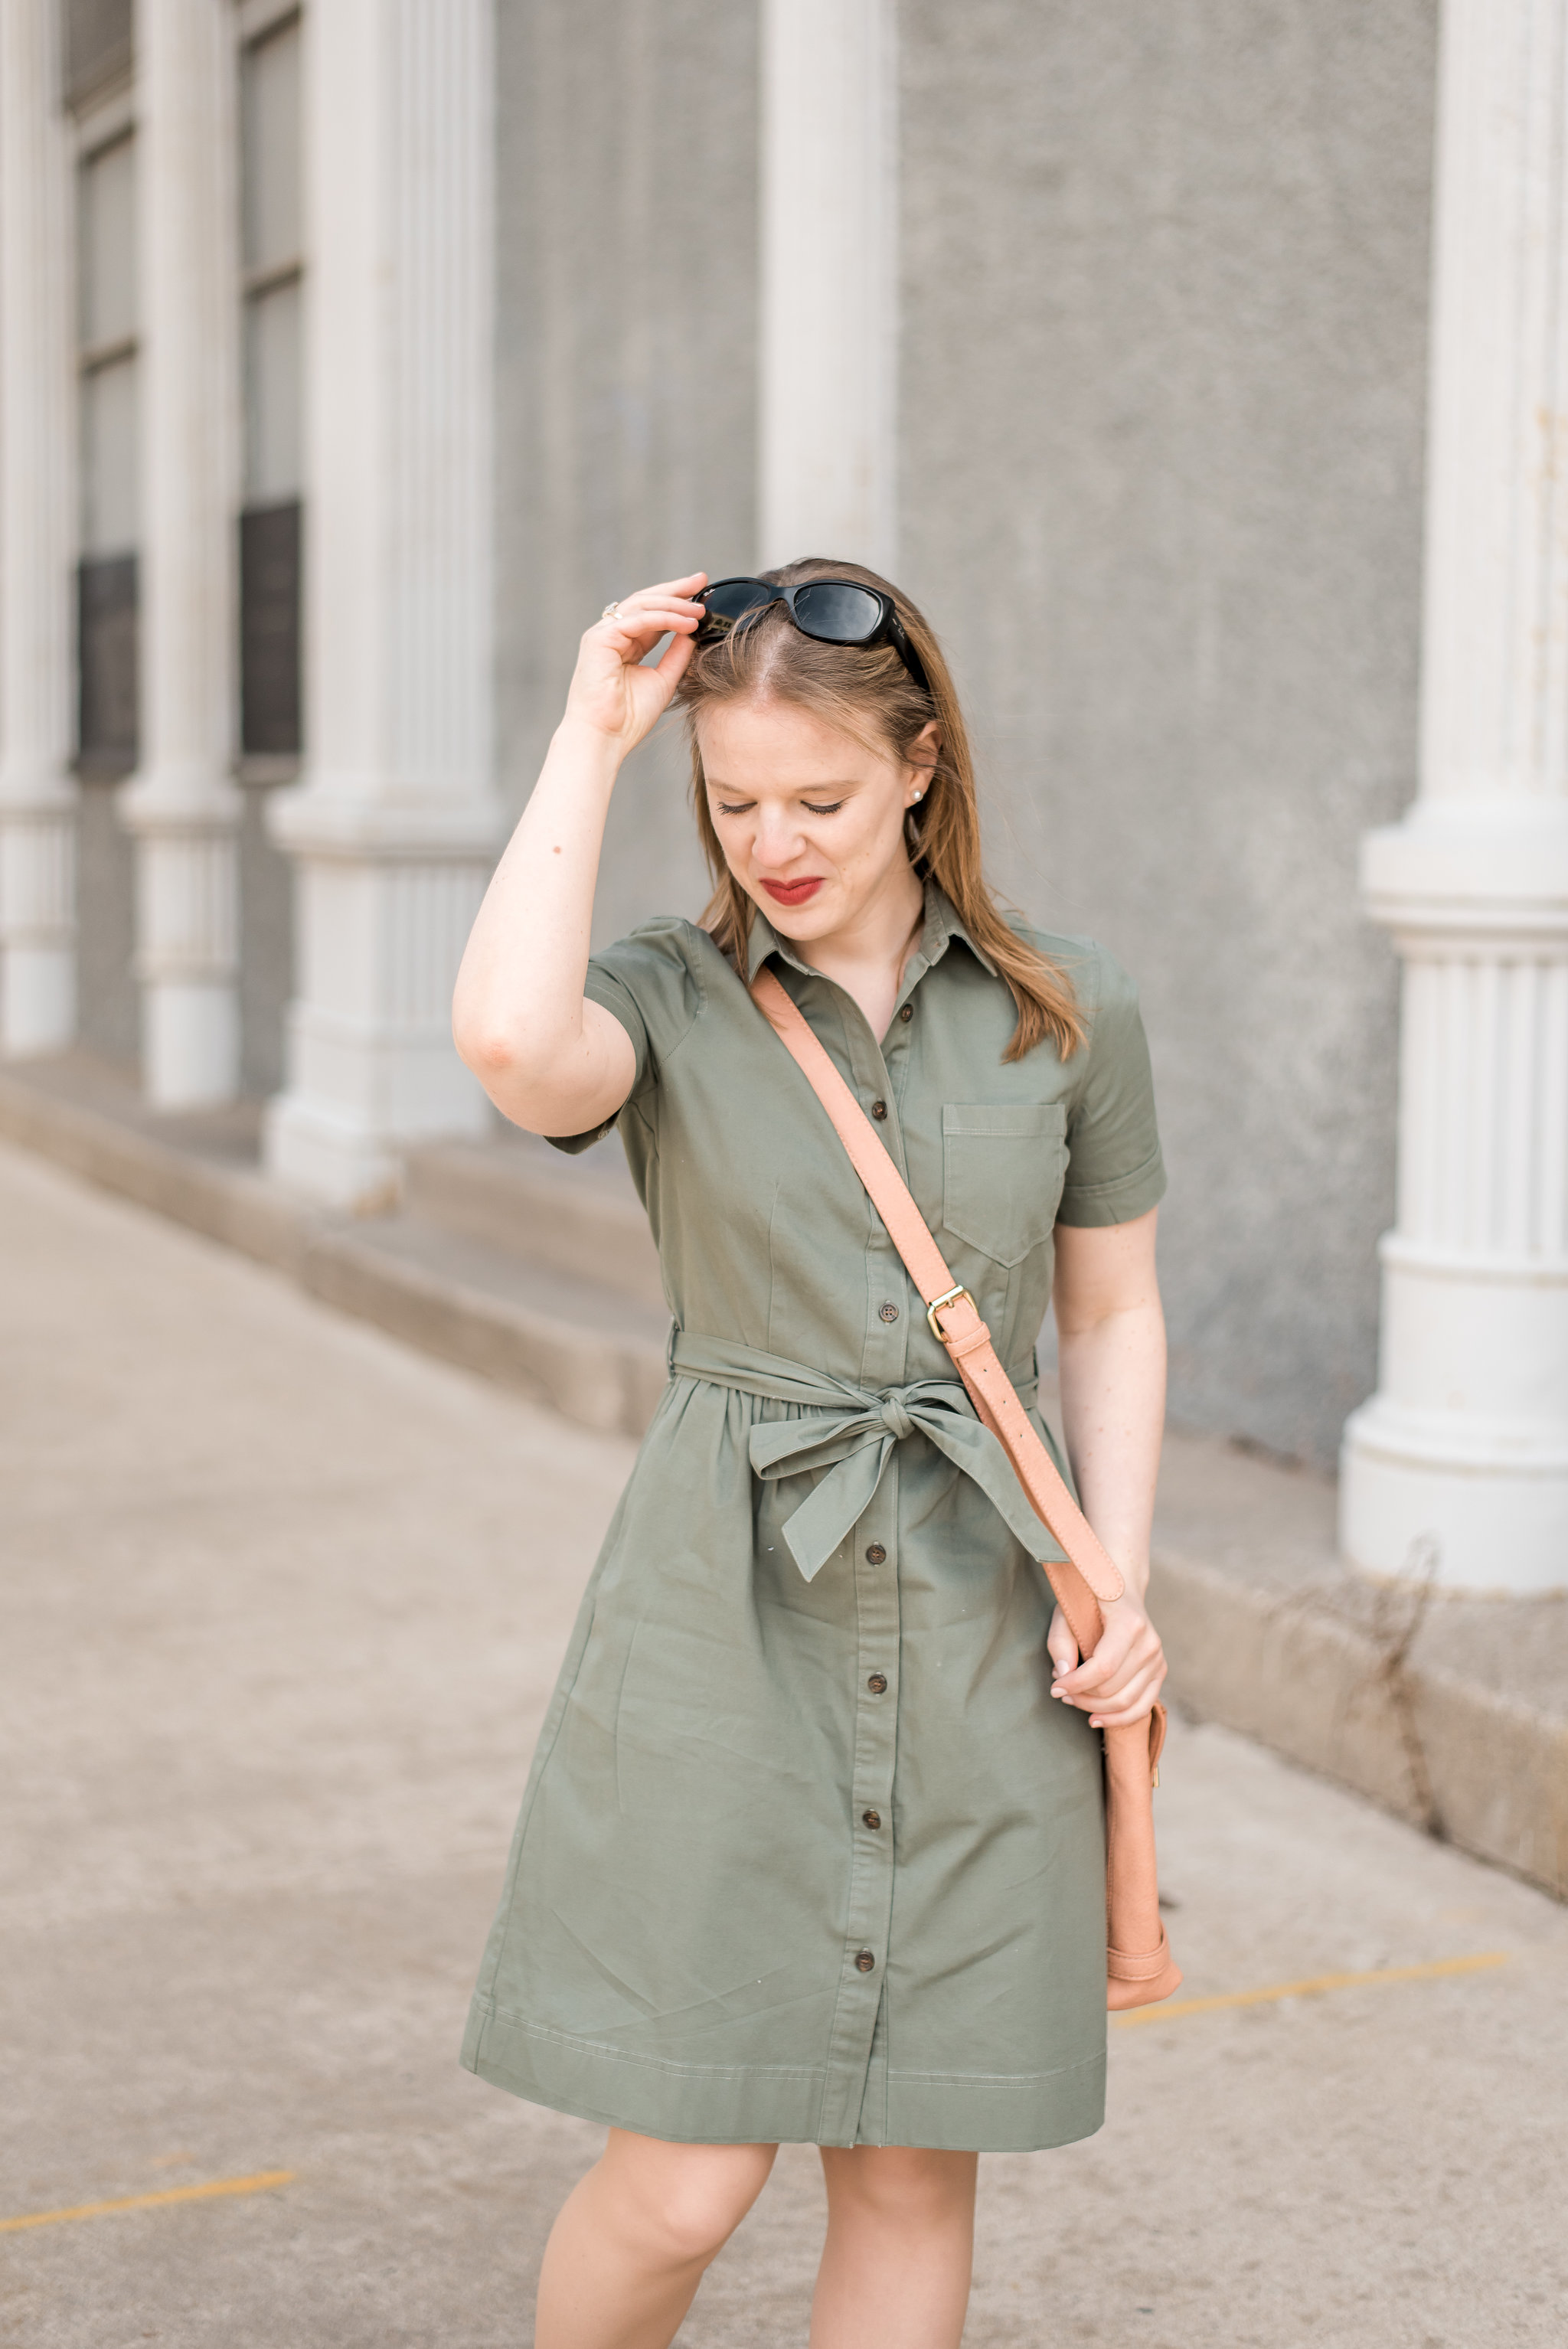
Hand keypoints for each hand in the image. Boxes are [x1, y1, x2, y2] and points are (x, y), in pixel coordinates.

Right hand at [562, 572, 707, 755]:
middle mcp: (611, 635)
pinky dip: (664, 618)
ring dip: (674, 604)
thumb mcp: (663, 679)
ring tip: (700, 609)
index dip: (676, 601)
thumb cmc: (628, 717)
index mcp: (623, 644)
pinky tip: (686, 622)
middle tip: (702, 580)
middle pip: (645, 601)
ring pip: (641, 606)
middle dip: (675, 589)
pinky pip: (637, 620)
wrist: (605, 737)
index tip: (701, 591)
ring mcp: (602, 635)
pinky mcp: (598, 640)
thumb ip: (677, 654)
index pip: (651, 613)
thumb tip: (694, 631)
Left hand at [1046, 1591, 1166, 1728]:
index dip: (1077, 1684)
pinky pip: (1142, 1707)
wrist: (1122, 1590)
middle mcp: (1149, 1643)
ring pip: (1126, 1702)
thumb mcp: (1067, 1611)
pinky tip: (1096, 1719)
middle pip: (1112, 1688)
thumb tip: (1064, 1674)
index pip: (1103, 1667)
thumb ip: (1060, 1641)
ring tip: (1073, 1700)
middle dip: (1081, 1696)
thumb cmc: (1090, 1600)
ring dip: (1095, 1708)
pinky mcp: (1160, 1671)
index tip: (1055, 1688)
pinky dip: (1119, 1718)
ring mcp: (1158, 1659)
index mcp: (1129, 1623)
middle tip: (1060, 1691)